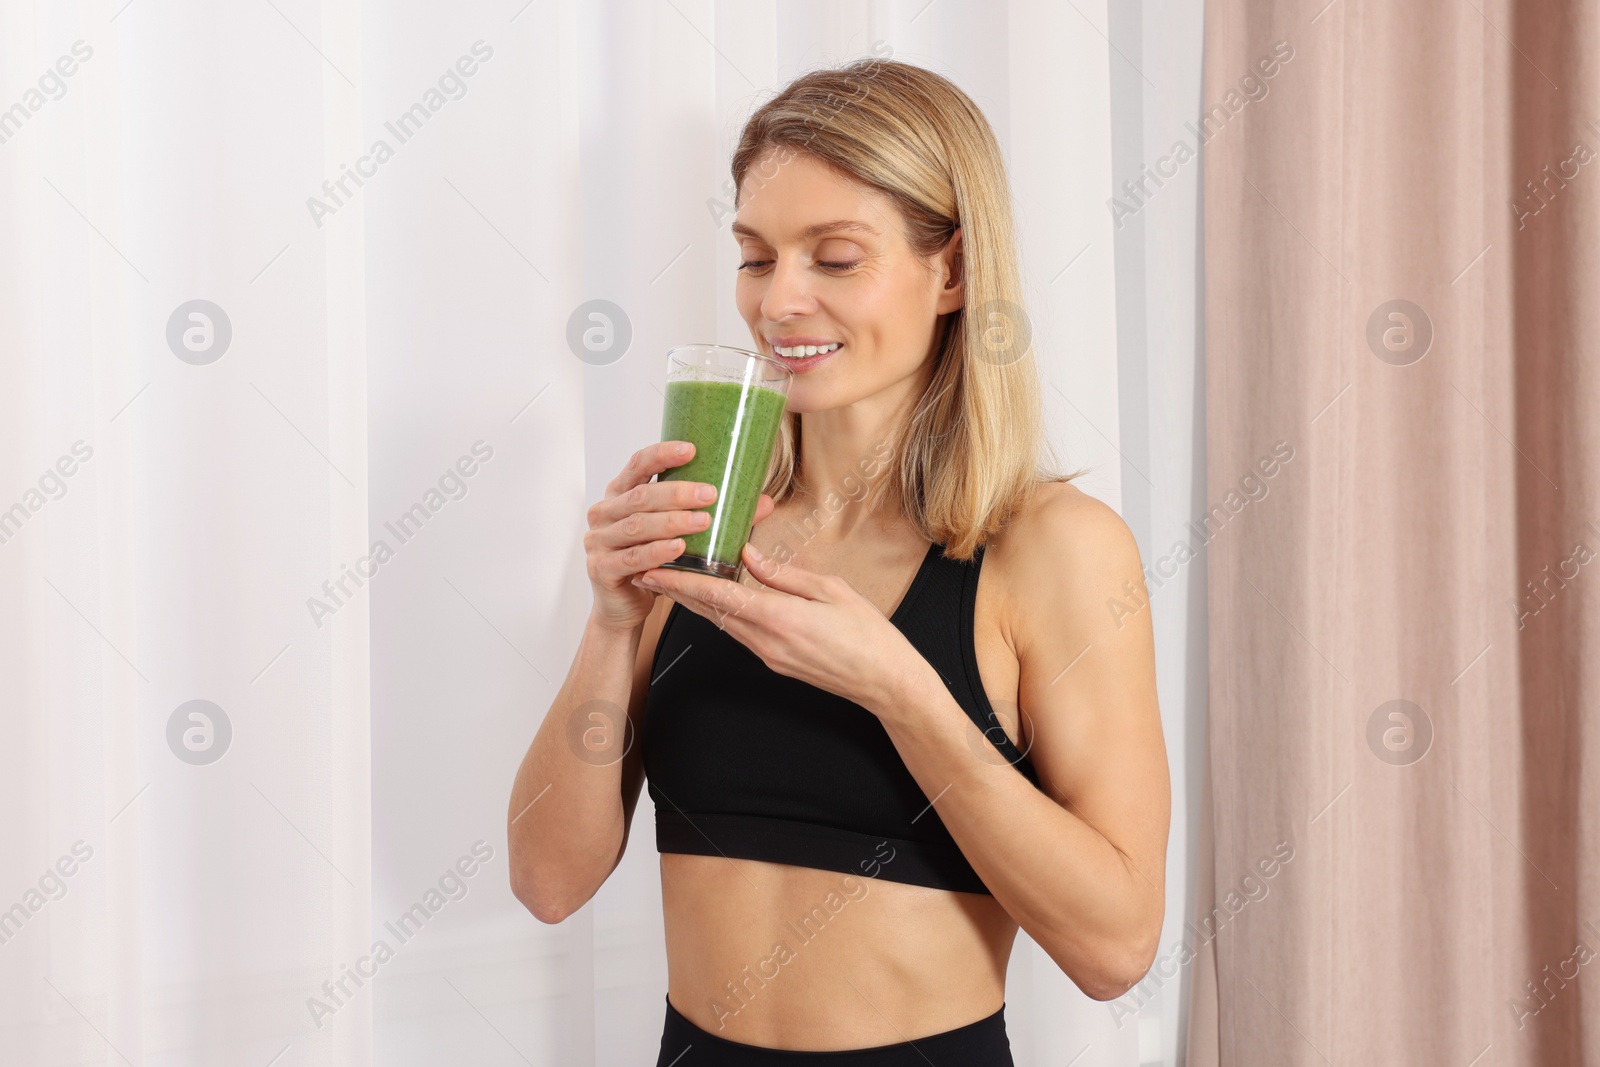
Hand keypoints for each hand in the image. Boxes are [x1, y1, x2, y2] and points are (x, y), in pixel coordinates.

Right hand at [584, 442, 772, 634]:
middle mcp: (605, 512)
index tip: (692, 449)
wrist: (623, 605)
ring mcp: (599, 541)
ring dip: (672, 522)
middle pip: (641, 496)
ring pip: (637, 526)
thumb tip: (763, 502)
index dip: (662, 454)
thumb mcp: (678, 532)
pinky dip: (657, 552)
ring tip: (702, 522)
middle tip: (710, 494)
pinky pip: (632, 558)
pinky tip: (679, 549)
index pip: (638, 464)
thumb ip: (714, 514)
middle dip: (677, 493)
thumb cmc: (652, 561)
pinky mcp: (601, 569)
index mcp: (620, 493)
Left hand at [635, 542, 931, 711]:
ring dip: (697, 603)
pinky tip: (716, 599)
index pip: (719, 595)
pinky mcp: (775, 662)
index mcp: (779, 619)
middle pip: (710, 612)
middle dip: (678, 592)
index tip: (655, 570)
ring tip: (674, 581)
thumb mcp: (831, 591)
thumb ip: (785, 574)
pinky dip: (722, 613)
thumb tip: (750, 556)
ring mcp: (768, 656)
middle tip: (648, 571)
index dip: (683, 582)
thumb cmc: (868, 635)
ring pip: (722, 623)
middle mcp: (766, 642)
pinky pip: (740, 633)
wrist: (885, 683)